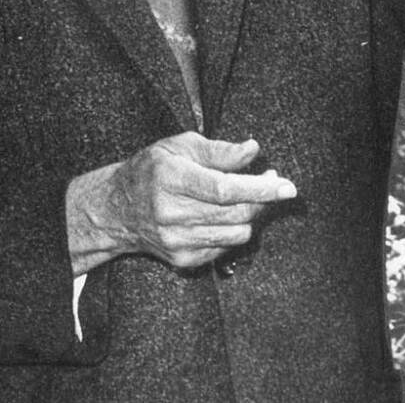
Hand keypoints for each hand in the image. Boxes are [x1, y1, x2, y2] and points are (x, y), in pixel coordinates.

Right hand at [66, 133, 296, 272]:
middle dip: (262, 200)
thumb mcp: (180, 146)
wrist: (117, 209)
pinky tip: (225, 215)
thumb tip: (253, 150)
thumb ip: (219, 150)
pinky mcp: (181, 258)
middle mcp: (171, 213)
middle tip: (272, 182)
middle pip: (235, 213)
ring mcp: (176, 240)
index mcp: (170, 179)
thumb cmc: (152, 169)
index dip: (259, 188)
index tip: (286, 185)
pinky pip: (225, 248)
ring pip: (236, 233)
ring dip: (251, 215)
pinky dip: (234, 230)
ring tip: (246, 196)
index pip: (224, 189)